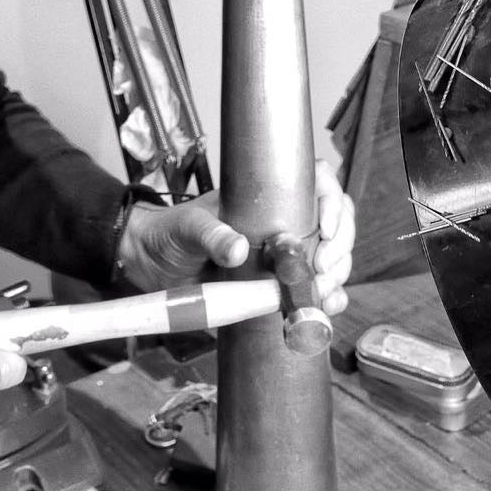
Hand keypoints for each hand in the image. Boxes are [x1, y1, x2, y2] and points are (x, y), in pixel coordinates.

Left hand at [116, 159, 355, 314]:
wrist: (150, 265)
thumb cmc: (169, 232)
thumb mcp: (187, 226)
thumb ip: (210, 233)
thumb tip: (236, 249)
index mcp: (268, 200)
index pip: (318, 185)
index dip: (333, 201)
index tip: (326, 227)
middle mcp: (284, 226)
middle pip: (335, 225)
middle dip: (340, 245)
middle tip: (322, 266)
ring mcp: (283, 259)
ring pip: (333, 259)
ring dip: (337, 274)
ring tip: (321, 290)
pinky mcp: (277, 290)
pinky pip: (314, 292)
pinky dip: (328, 299)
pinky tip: (328, 305)